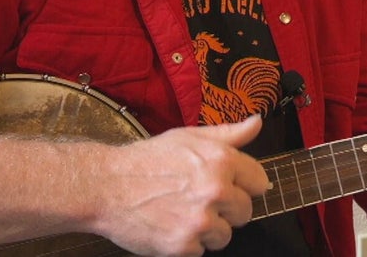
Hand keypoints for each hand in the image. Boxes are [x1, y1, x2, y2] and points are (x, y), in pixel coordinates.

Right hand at [94, 116, 269, 255]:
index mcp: (221, 161)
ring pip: (225, 235)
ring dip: (208, 229)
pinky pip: (201, 251)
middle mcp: (215, 190)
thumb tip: (256, 123)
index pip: (259, 182)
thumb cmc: (147, 160)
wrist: (106, 186)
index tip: (231, 187)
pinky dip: (187, 243)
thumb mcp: (189, 137)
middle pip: (245, 212)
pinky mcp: (183, 245)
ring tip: (183, 212)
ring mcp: (200, 220)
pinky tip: (171, 224)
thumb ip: (228, 134)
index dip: (244, 185)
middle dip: (226, 209)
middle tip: (199, 200)